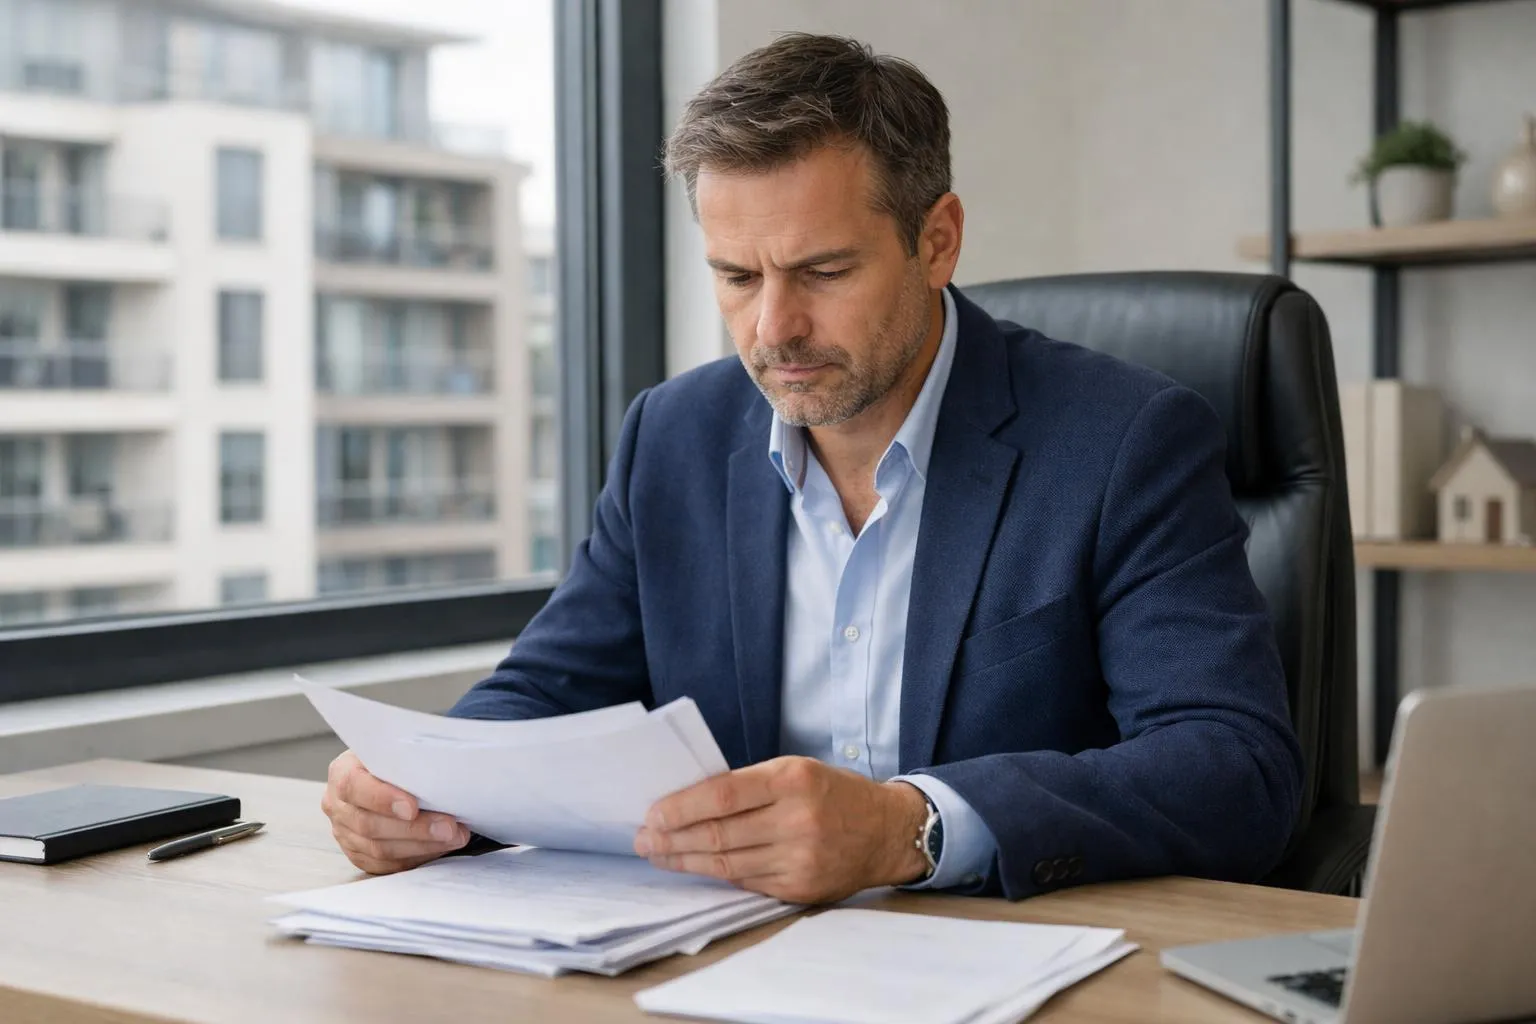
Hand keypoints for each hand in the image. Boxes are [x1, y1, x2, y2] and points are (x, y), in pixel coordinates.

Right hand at [321, 750, 469, 873]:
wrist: (385, 775)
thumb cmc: (395, 759)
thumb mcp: (394, 748)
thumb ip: (406, 757)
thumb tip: (440, 766)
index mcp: (342, 772)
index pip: (354, 787)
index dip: (383, 799)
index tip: (412, 807)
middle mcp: (338, 805)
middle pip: (370, 824)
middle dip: (415, 828)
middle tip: (449, 827)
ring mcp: (345, 833)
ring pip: (379, 849)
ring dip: (421, 845)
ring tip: (454, 837)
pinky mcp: (359, 854)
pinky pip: (385, 865)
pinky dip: (415, 857)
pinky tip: (440, 847)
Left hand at [633, 756, 930, 903]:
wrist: (887, 831)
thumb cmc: (834, 793)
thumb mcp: (796, 770)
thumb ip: (749, 785)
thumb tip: (689, 802)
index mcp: (794, 780)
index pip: (723, 796)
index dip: (681, 808)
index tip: (653, 814)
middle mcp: (798, 820)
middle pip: (719, 835)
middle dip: (673, 839)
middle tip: (644, 839)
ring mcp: (800, 859)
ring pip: (727, 864)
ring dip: (685, 861)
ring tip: (659, 855)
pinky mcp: (800, 888)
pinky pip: (747, 882)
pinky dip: (718, 874)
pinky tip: (696, 868)